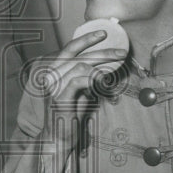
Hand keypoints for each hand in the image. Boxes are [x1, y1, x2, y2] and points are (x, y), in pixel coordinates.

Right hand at [35, 30, 126, 146]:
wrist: (59, 139)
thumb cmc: (70, 115)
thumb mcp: (81, 92)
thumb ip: (87, 78)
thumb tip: (104, 65)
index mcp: (53, 71)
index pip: (69, 48)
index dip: (86, 39)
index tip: (103, 33)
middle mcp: (51, 75)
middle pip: (78, 55)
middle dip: (102, 51)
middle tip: (121, 52)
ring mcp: (54, 86)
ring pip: (80, 66)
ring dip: (102, 67)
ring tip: (115, 73)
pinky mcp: (60, 98)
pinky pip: (79, 81)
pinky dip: (94, 79)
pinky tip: (104, 82)